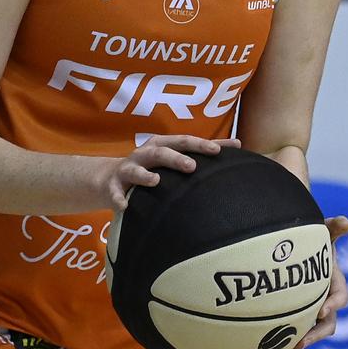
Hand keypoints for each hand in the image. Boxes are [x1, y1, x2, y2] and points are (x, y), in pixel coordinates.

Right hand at [102, 136, 238, 210]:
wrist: (109, 178)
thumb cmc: (151, 167)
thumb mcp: (173, 156)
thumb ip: (202, 152)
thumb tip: (238, 145)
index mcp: (161, 145)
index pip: (183, 141)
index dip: (199, 144)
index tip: (217, 150)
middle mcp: (144, 154)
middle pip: (161, 153)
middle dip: (175, 158)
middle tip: (192, 166)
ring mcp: (128, 169)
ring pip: (136, 170)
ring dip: (145, 175)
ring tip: (155, 181)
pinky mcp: (113, 187)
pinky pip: (115, 193)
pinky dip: (119, 199)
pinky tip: (125, 206)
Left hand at [278, 214, 347, 348]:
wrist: (295, 247)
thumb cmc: (310, 238)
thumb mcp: (321, 231)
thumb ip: (331, 228)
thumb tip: (346, 222)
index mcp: (334, 282)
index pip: (340, 296)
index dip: (333, 304)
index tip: (321, 310)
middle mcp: (325, 299)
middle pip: (326, 323)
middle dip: (314, 334)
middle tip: (300, 342)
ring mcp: (310, 310)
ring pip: (309, 334)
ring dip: (297, 346)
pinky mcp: (296, 316)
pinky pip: (293, 334)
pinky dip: (284, 345)